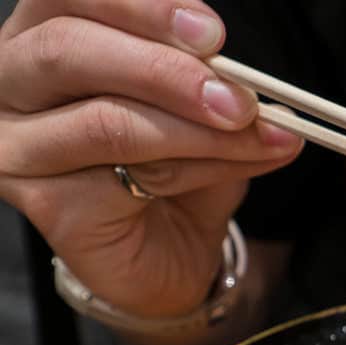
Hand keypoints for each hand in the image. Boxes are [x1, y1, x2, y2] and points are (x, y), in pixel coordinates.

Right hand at [0, 0, 303, 317]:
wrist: (163, 259)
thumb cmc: (171, 175)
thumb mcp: (202, 118)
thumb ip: (215, 91)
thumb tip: (262, 91)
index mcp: (44, 37)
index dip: (142, 7)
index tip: (212, 34)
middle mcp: (15, 84)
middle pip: (69, 48)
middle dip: (166, 68)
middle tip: (237, 97)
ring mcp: (21, 145)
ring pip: (104, 119)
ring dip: (193, 127)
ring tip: (249, 131)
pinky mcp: (44, 201)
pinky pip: (125, 174)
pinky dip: (196, 166)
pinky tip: (236, 165)